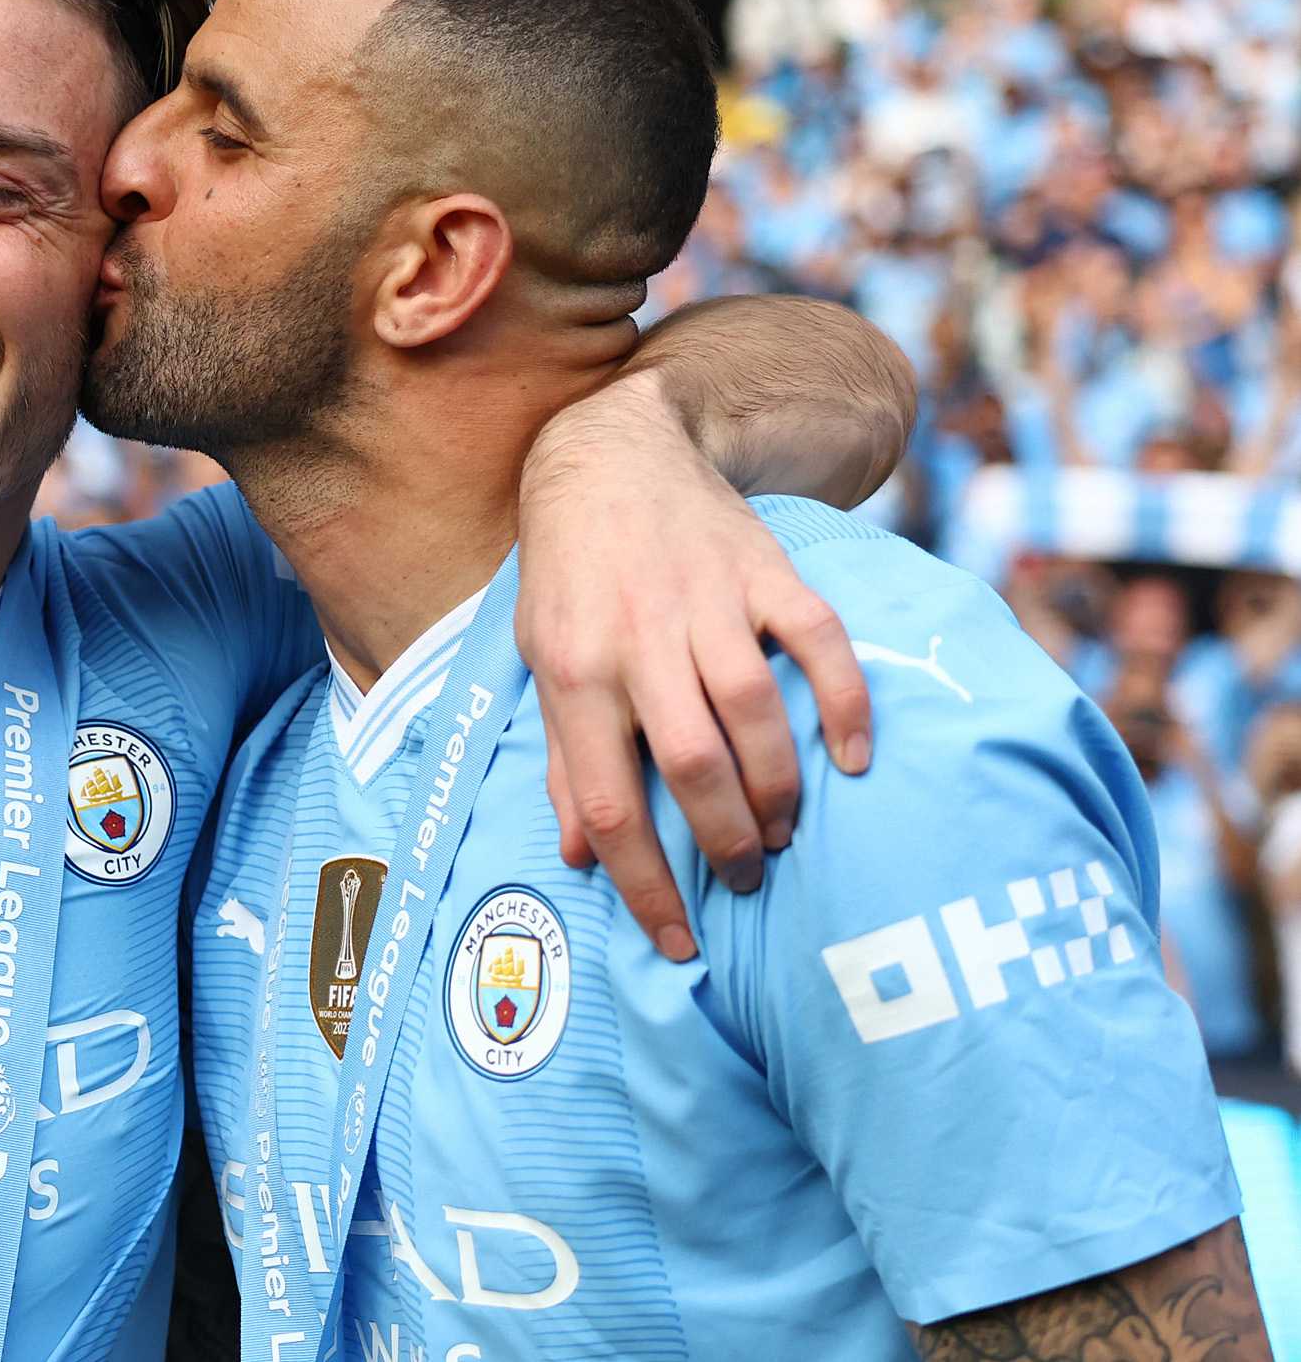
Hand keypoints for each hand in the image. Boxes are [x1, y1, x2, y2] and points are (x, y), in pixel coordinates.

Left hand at [518, 371, 872, 960]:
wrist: (611, 452)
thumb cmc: (569, 575)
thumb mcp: (542, 659)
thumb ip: (562, 755)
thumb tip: (579, 855)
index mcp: (575, 672)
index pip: (606, 802)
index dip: (643, 885)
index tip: (677, 944)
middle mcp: (639, 640)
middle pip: (691, 765)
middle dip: (724, 841)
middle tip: (742, 877)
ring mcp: (708, 603)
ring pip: (753, 713)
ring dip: (778, 788)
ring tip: (780, 830)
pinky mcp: (765, 571)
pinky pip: (819, 643)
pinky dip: (845, 704)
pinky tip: (854, 757)